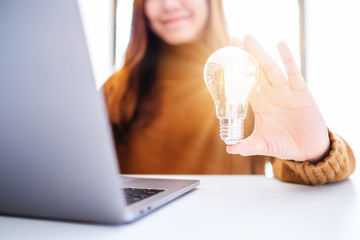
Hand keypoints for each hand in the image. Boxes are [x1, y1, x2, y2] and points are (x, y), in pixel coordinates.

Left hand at [227, 35, 329, 161]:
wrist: (307, 149)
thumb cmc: (284, 144)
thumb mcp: (262, 144)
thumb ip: (246, 146)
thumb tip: (229, 148)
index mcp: (259, 102)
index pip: (244, 82)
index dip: (235, 71)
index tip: (224, 58)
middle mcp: (270, 93)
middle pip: (255, 70)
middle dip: (244, 55)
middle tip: (232, 39)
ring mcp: (284, 91)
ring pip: (270, 67)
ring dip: (259, 52)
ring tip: (248, 37)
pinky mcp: (300, 92)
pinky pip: (293, 73)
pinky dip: (288, 58)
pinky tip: (280, 44)